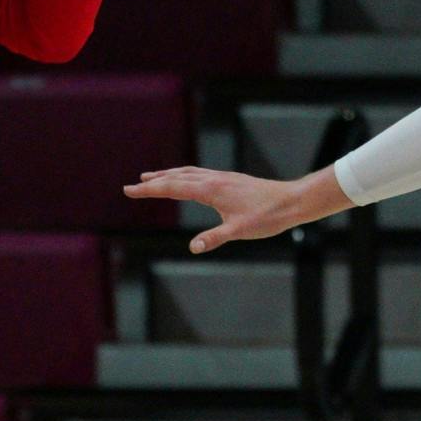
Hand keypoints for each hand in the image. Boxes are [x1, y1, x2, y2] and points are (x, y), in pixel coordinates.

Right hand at [124, 164, 350, 253]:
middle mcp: (214, 179)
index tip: (129, 190)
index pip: (173, 187)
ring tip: (153, 178)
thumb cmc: (267, 216)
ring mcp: (222, 178)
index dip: (149, 190)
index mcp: (211, 190)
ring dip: (168, 175)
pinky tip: (187, 181)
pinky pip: (200, 174)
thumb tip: (193, 248)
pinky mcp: (230, 180)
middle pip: (177, 177)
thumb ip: (215, 238)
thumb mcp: (239, 230)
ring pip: (189, 172)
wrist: (291, 201)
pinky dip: (185, 175)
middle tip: (133, 185)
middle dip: (154, 181)